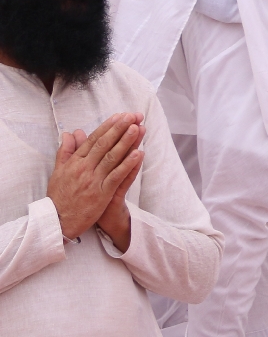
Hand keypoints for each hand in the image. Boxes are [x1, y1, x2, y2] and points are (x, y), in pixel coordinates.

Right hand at [46, 112, 142, 243]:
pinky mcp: (101, 194)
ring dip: (126, 142)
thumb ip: (66, 151)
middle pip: (104, 145)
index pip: (93, 140)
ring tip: (137, 128)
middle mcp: (84, 168)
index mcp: (75, 162)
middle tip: (132, 116)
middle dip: (119, 129)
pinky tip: (139, 154)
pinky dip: (128, 165)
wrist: (58, 220)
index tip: (119, 116)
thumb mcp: (58, 171)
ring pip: (112, 158)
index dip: (107, 127)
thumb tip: (70, 133)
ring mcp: (93, 181)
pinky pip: (116, 177)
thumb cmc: (59, 195)